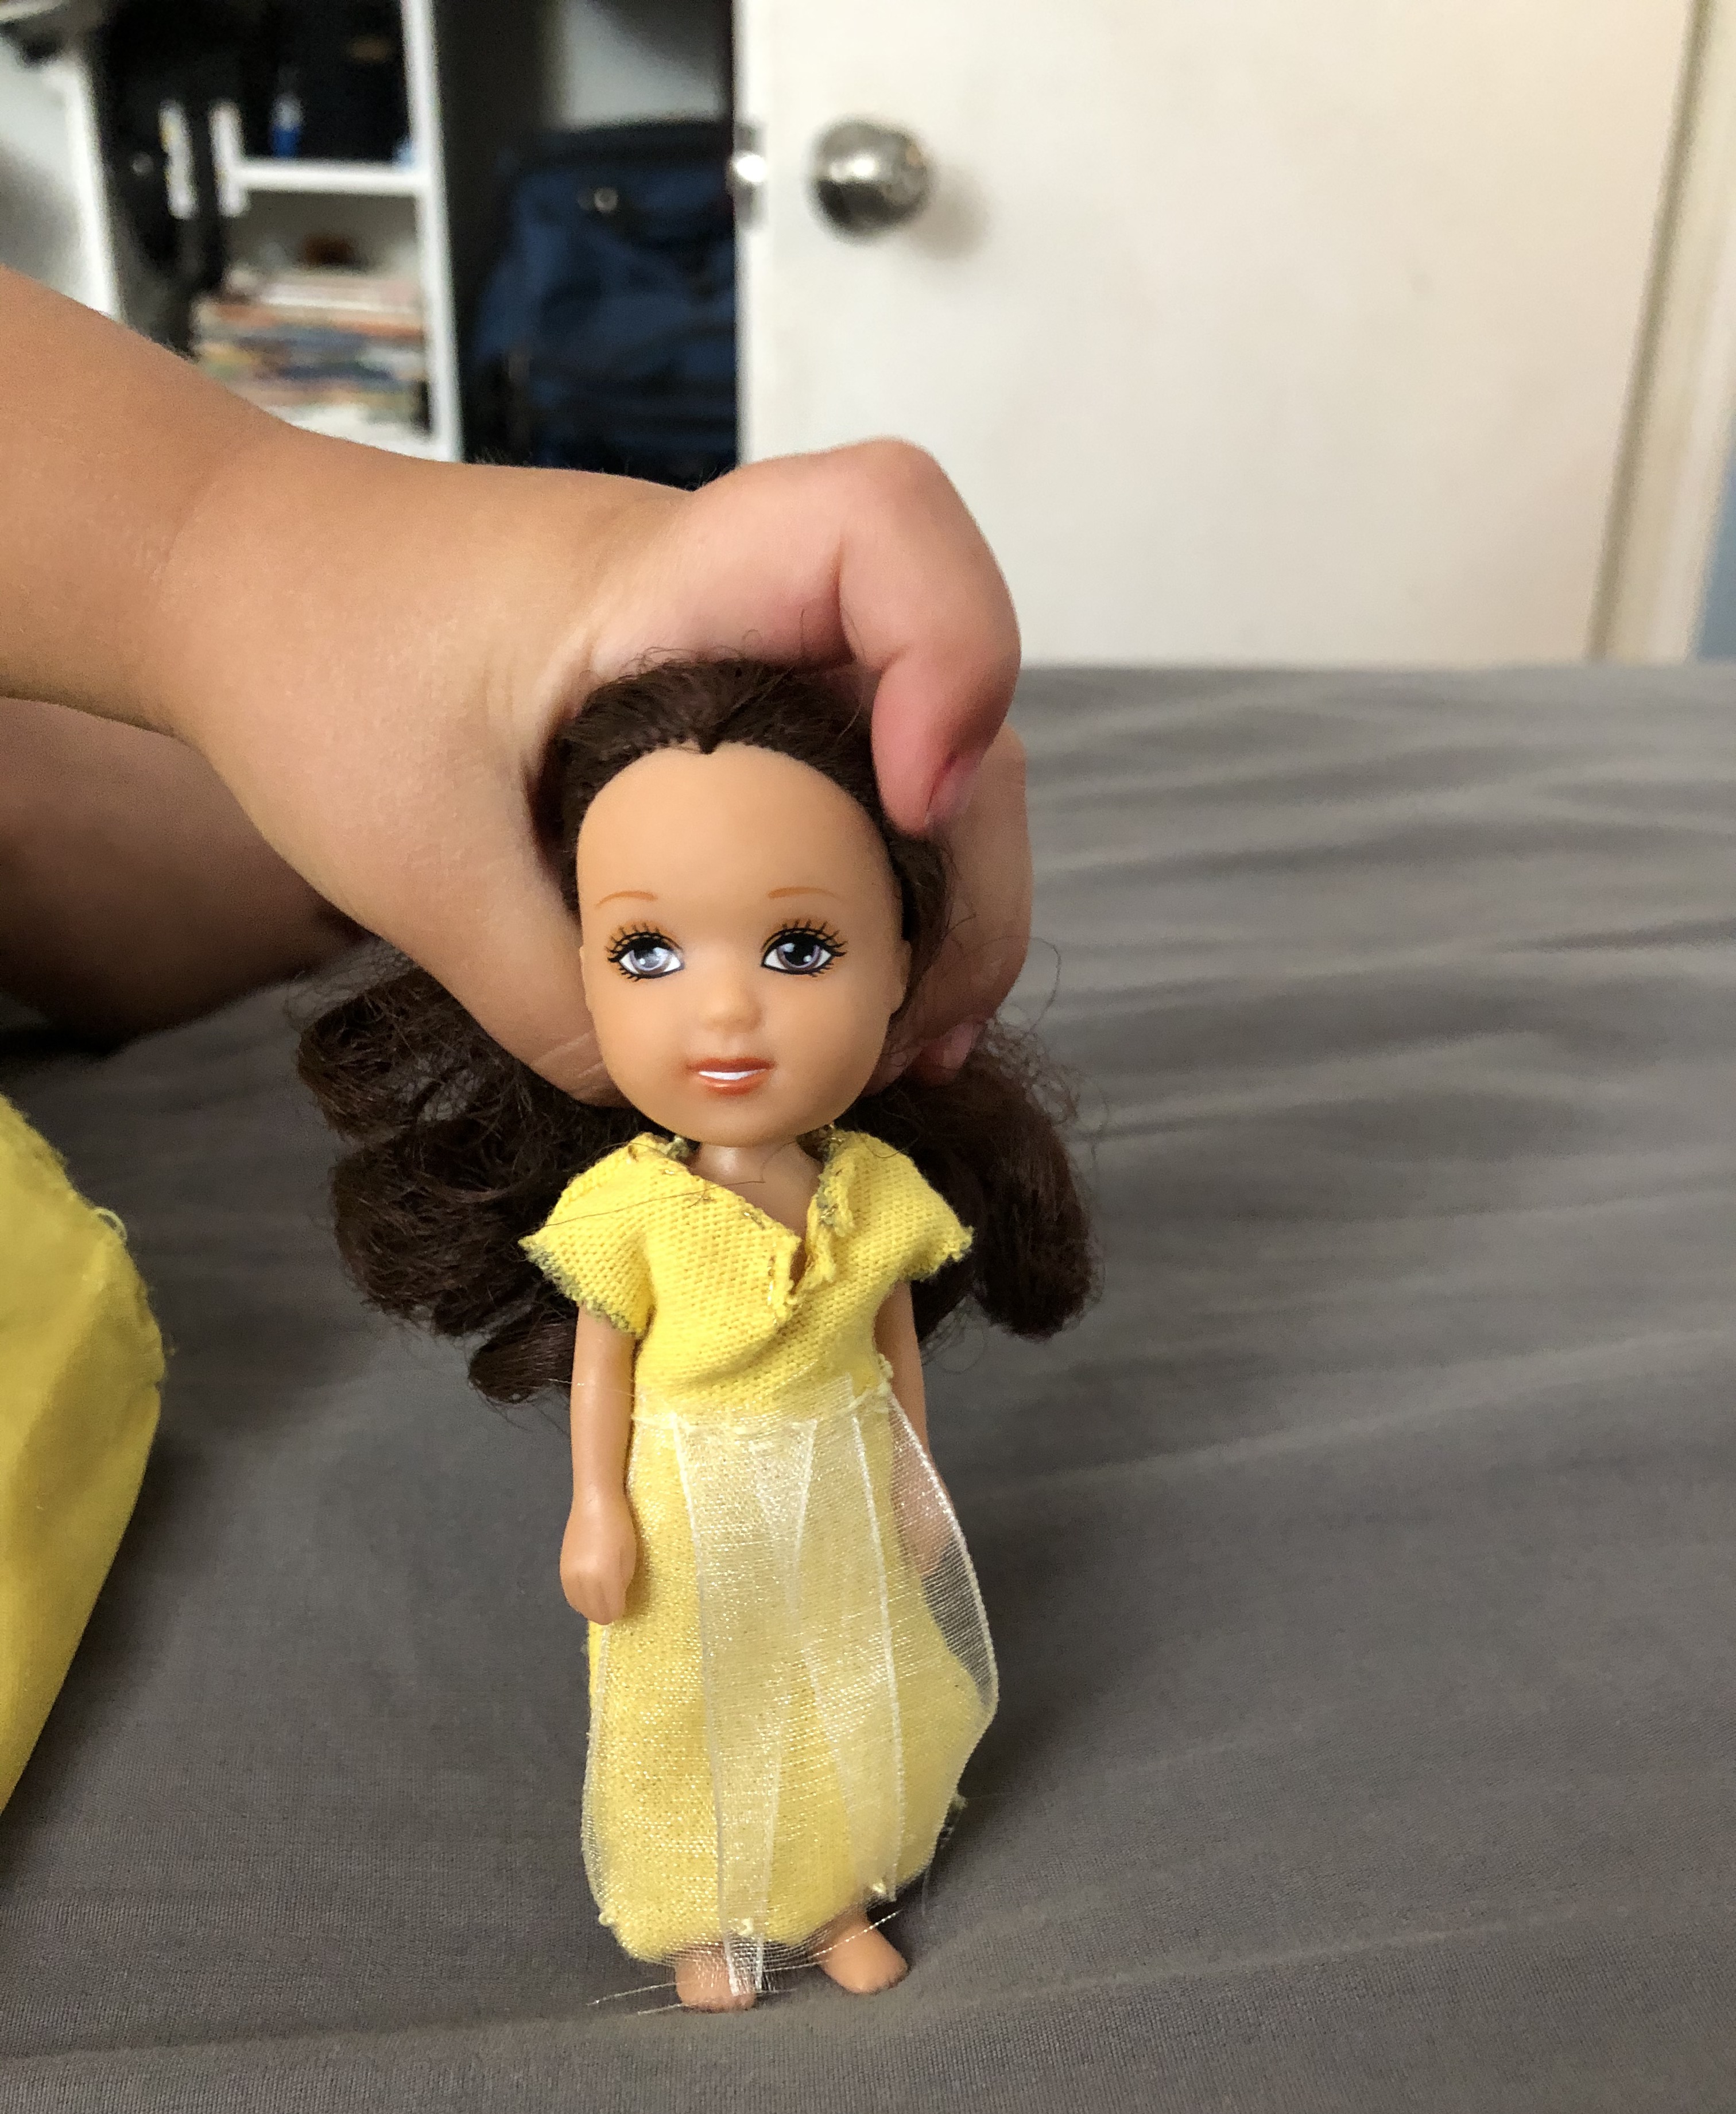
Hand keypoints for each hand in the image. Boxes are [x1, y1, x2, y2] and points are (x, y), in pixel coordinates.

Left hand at [150, 427, 1022, 1093]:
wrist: (235, 587)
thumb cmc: (305, 672)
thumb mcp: (417, 868)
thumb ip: (553, 999)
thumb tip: (676, 1099)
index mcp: (668, 581)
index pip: (883, 525)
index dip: (952, 649)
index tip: (911, 800)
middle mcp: (741, 603)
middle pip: (954, 690)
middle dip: (973, 870)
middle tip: (924, 1029)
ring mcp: (744, 657)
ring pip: (922, 762)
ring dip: (940, 908)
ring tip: (902, 1049)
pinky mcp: (725, 716)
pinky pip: (849, 797)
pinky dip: (871, 905)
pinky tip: (848, 1009)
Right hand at [559, 1493, 638, 1623]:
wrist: (594, 1502)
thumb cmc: (619, 1527)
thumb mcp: (629, 1557)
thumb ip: (621, 1585)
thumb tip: (616, 1602)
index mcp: (602, 1577)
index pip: (610, 1612)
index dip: (619, 1610)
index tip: (624, 1601)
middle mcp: (581, 1581)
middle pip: (592, 1613)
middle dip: (605, 1611)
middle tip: (615, 1599)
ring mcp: (568, 1576)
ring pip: (579, 1607)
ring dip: (591, 1606)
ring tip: (603, 1595)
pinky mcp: (561, 1569)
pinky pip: (570, 1595)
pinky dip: (580, 1598)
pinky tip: (589, 1589)